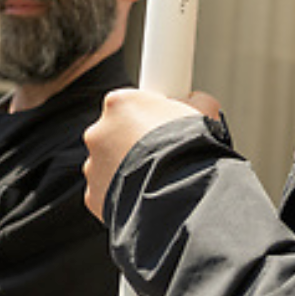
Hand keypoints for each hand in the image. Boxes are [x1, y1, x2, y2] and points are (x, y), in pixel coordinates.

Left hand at [83, 89, 206, 218]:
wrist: (179, 190)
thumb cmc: (188, 147)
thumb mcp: (202, 110)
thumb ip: (192, 100)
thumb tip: (195, 100)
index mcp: (118, 103)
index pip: (130, 103)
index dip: (150, 115)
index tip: (164, 125)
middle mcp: (97, 132)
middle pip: (115, 133)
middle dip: (135, 142)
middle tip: (162, 153)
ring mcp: (92, 166)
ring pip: (110, 164)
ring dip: (129, 169)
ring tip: (158, 177)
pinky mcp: (93, 196)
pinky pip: (109, 192)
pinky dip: (125, 194)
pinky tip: (147, 195)